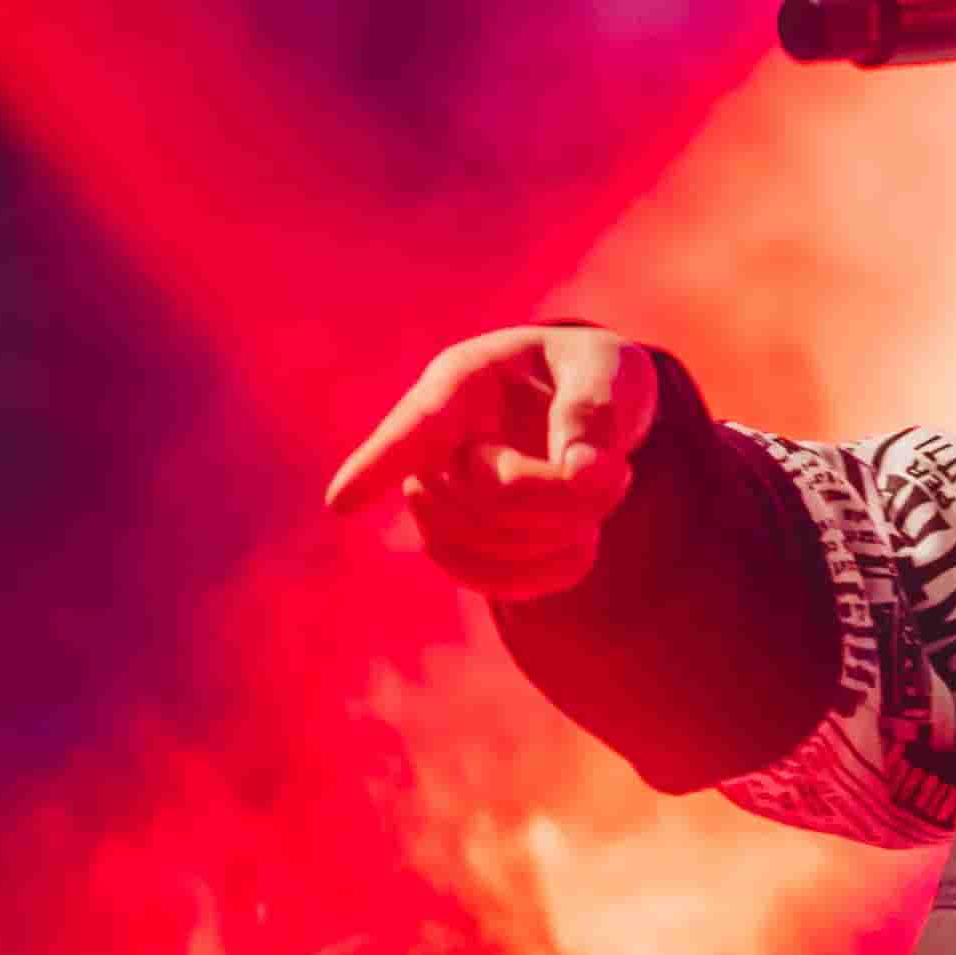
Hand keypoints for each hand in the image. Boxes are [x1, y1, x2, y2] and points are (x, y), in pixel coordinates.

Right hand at [322, 325, 662, 600]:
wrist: (588, 408)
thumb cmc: (592, 375)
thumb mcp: (609, 370)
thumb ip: (596, 411)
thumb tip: (580, 473)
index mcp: (465, 381)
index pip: (419, 427)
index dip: (379, 463)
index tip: (341, 502)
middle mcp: (438, 443)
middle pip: (488, 494)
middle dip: (564, 494)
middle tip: (614, 467)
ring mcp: (441, 497)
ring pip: (487, 547)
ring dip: (562, 533)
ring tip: (604, 488)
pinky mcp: (461, 545)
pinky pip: (495, 584)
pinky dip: (552, 570)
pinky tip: (582, 539)